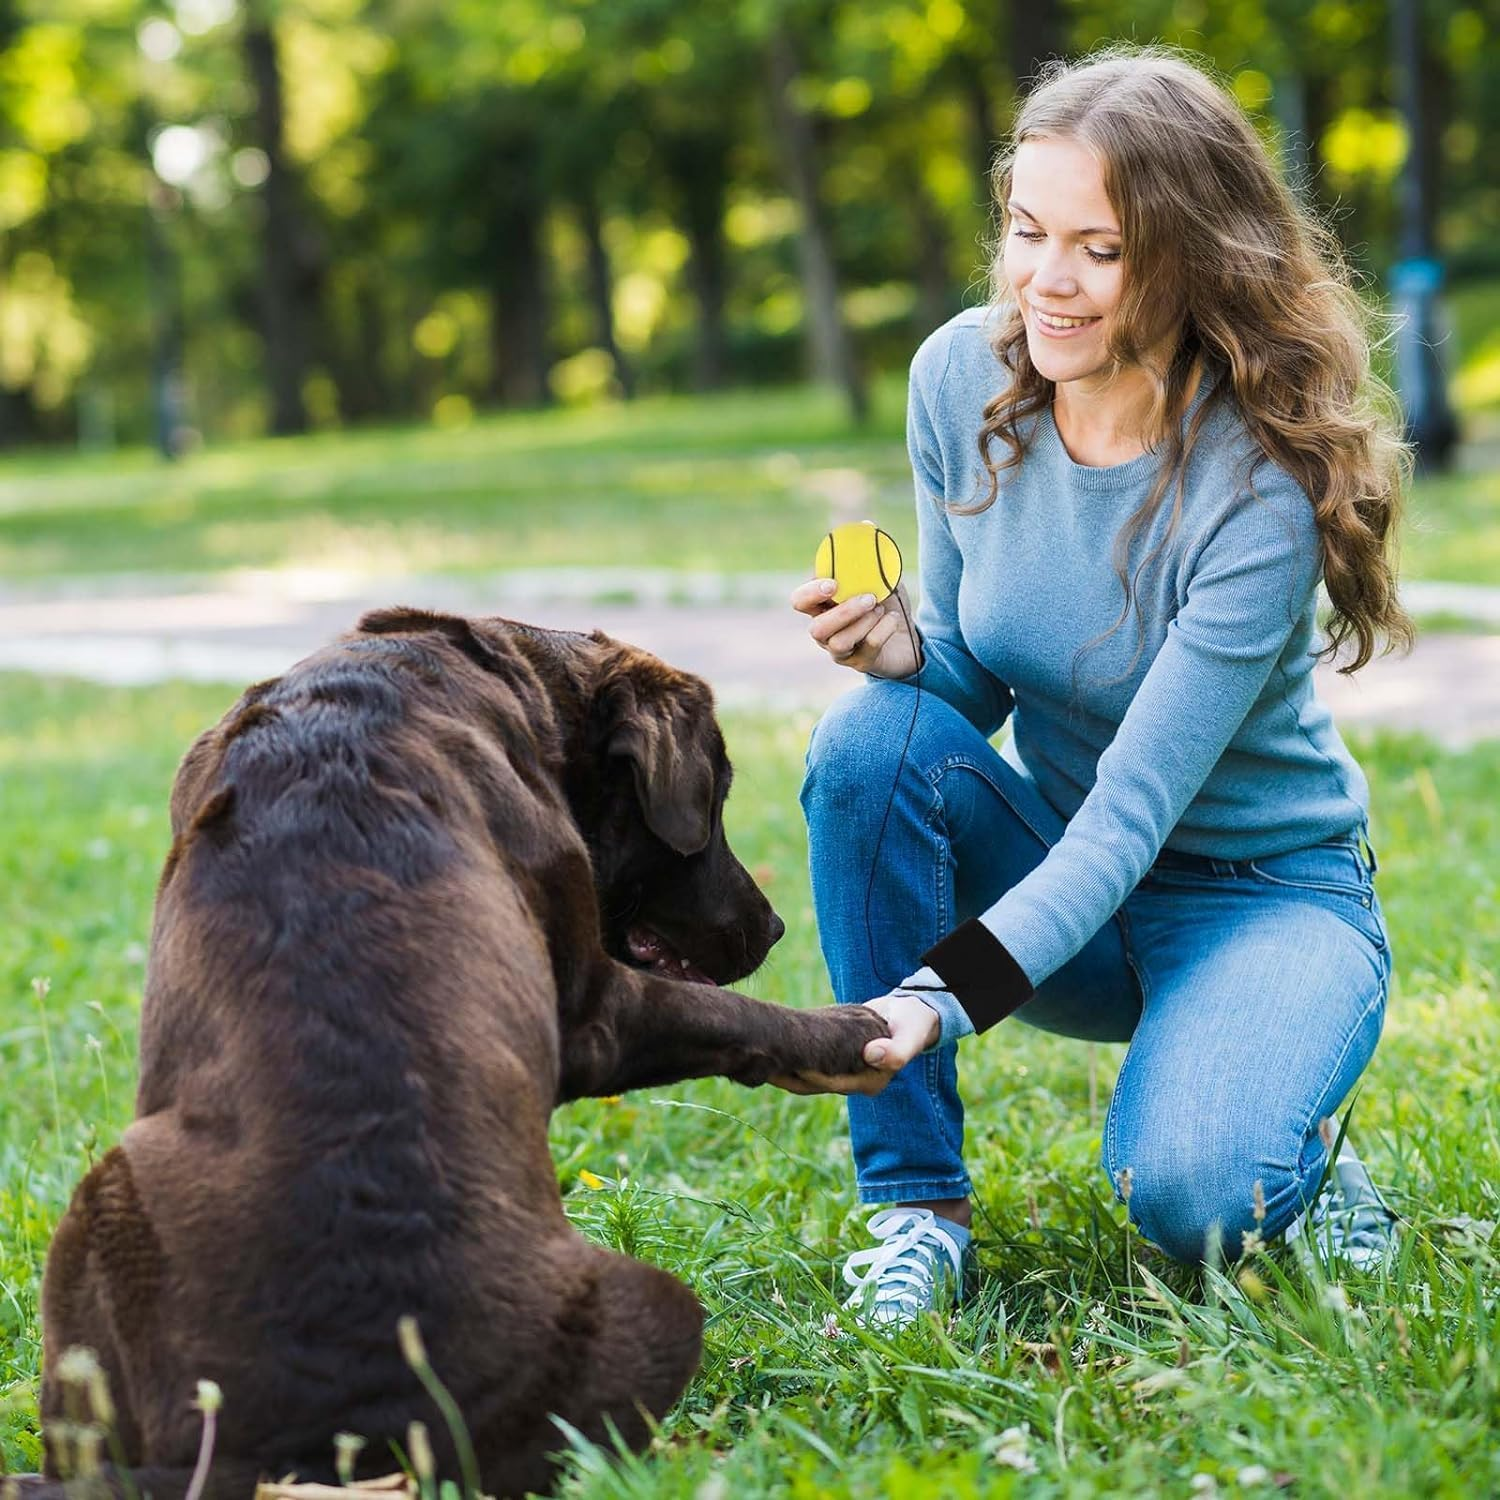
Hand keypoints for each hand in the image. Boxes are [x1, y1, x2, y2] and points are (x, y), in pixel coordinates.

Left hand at [770, 992, 940, 1095]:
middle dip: (786, 1074)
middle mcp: (852, 1081)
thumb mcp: (909, 1036)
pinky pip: (810, 1060)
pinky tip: (772, 1046)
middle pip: (813, 1082)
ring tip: (756, 1056)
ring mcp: (843, 1071)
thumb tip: (872, 1055)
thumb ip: (895, 1051)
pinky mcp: (835, 1058)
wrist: (910, 1015)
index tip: (785, 1064)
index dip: (806, 1074)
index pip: (830, 1082)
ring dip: (784, 1066)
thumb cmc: (913, 1025)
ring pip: (807, 1074)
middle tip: (757, 1062)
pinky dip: (793, 1055)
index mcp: (869, 1082)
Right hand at [790, 575, 920, 679]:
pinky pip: (869, 646)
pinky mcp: (861, 662)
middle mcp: (826, 633)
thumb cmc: (887, 605)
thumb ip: (869, 564)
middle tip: (869, 598)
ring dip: (864, 622)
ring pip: (839, 642)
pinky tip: (893, 619)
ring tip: (881, 610)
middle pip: (816, 629)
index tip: (833, 584)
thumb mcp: (880, 580)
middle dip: (843, 612)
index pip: (800, 601)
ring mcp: (841, 651)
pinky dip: (884, 628)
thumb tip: (867, 536)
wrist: (909, 636)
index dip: (810, 593)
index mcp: (822, 608)